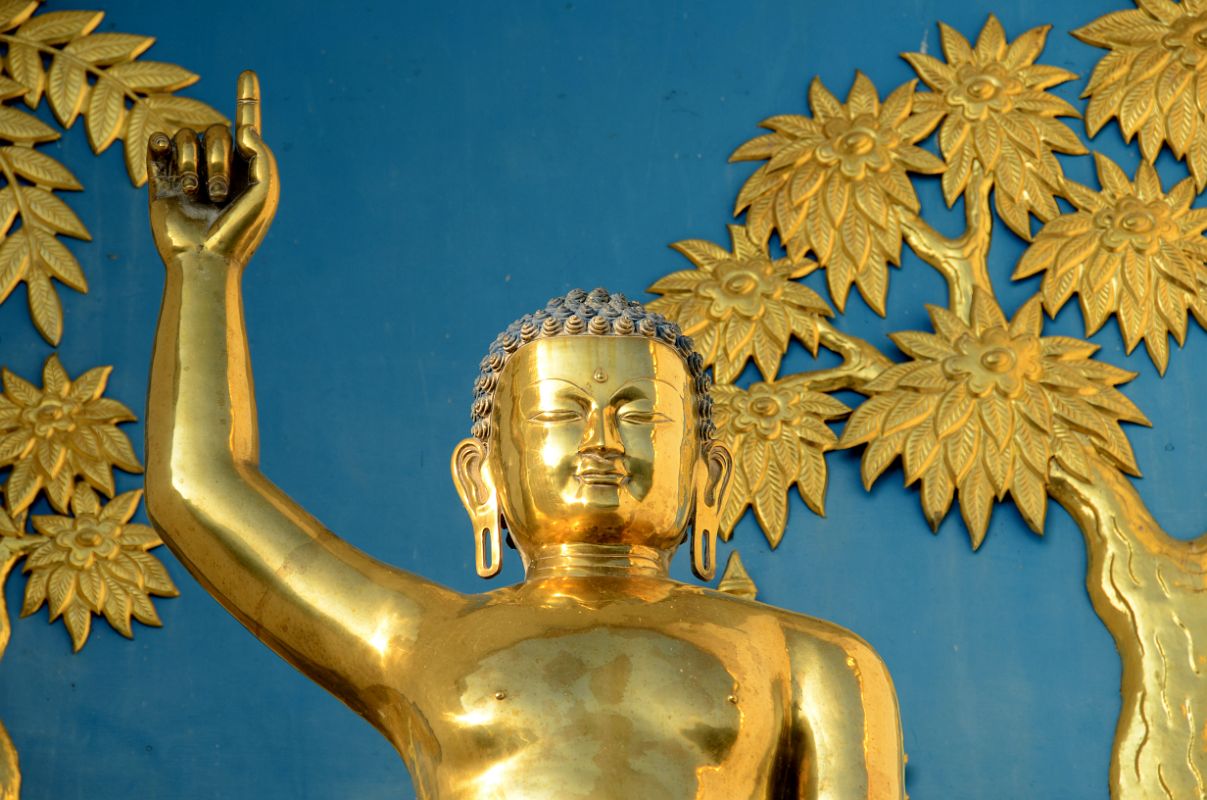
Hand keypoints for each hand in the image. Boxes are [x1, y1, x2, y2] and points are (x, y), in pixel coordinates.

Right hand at [147, 70, 278, 266]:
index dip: (247, 98)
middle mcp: (218, 165)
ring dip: (193, 163)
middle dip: (218, 158)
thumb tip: (241, 127)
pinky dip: (159, 143)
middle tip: (218, 193)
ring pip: (186, 136)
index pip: (247, 125)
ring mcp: (188, 170)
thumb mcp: (263, 191)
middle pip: (215, 129)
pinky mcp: (161, 179)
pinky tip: (161, 150)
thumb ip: (261, 154)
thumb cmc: (240, 231)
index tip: (248, 73)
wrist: (204, 260)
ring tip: (196, 195)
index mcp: (247, 168)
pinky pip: (157, 143)